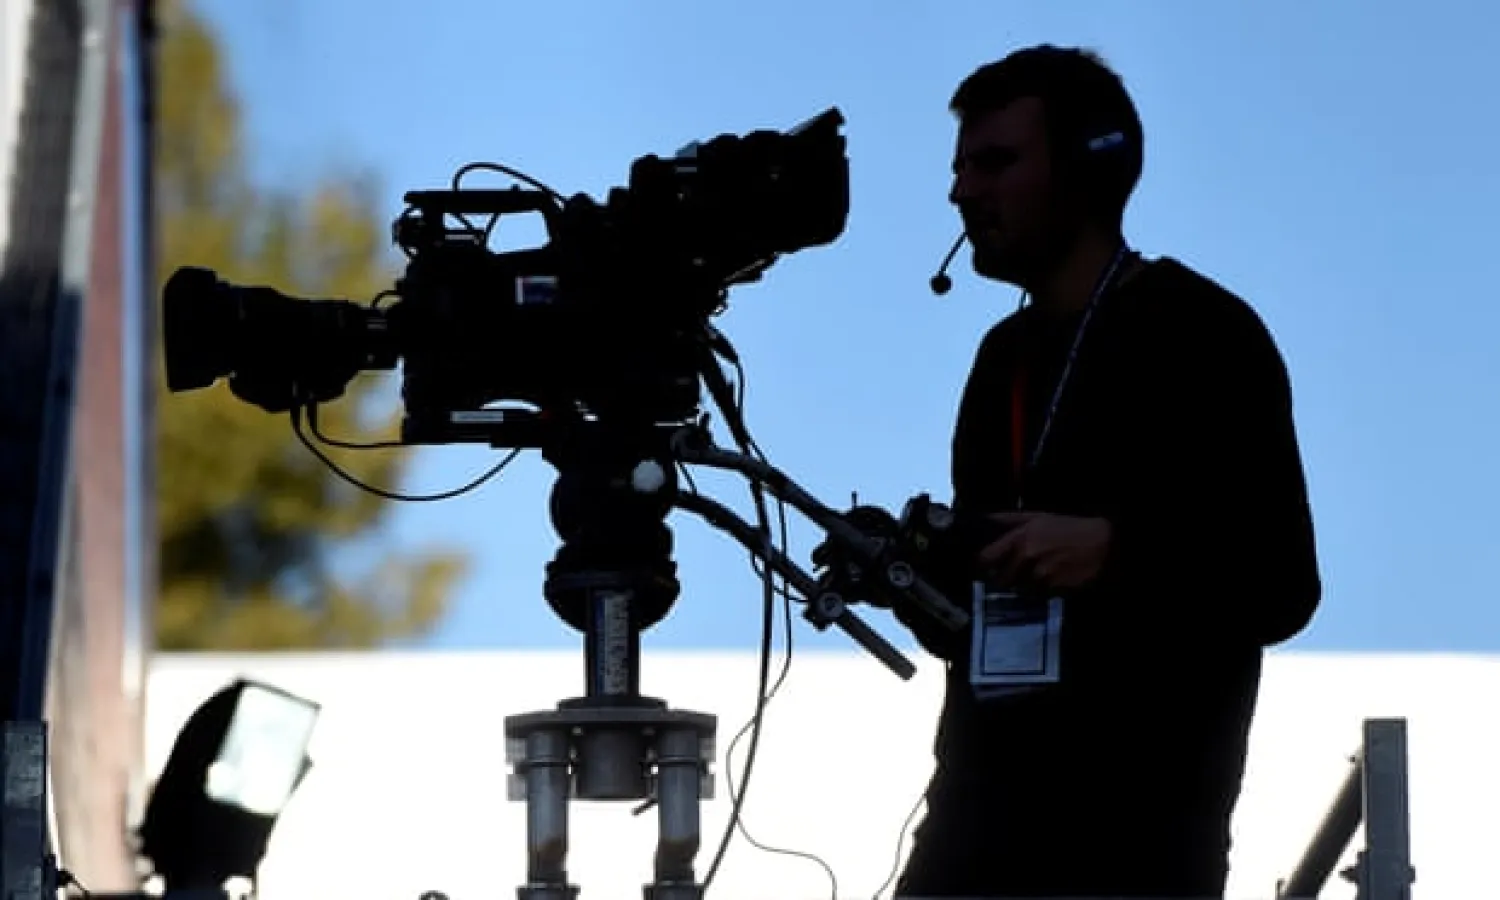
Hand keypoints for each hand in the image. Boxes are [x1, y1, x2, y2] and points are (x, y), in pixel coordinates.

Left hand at [977, 512, 1113, 591]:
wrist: (1101, 543)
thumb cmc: (1067, 527)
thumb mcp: (1037, 517)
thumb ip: (1009, 519)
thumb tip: (985, 520)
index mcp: (1020, 537)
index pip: (986, 558)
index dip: (982, 565)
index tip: (983, 567)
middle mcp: (1026, 557)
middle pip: (1001, 579)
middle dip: (1004, 578)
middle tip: (1011, 573)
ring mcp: (1040, 575)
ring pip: (1019, 588)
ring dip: (1022, 585)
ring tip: (1034, 574)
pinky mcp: (1053, 589)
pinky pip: (1037, 594)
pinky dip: (1039, 590)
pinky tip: (1049, 579)